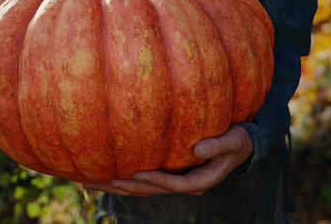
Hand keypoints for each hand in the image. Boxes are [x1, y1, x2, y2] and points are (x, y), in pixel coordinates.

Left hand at [83, 124, 252, 195]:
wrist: (240, 144)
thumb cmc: (238, 140)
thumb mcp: (234, 140)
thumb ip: (218, 144)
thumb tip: (197, 148)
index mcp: (201, 180)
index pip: (175, 184)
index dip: (156, 180)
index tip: (136, 173)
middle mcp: (185, 183)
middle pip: (150, 190)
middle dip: (123, 187)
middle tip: (97, 181)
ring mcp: (176, 179)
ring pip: (143, 188)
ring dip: (117, 185)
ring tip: (90, 180)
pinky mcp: (170, 172)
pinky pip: (145, 179)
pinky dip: (127, 178)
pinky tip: (108, 173)